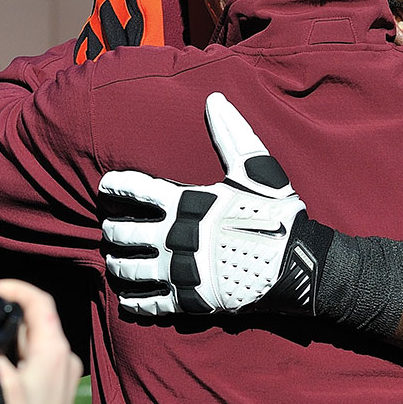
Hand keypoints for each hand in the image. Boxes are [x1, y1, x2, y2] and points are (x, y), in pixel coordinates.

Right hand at [0, 280, 82, 403]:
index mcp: (55, 351)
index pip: (39, 301)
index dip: (12, 288)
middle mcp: (64, 359)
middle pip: (34, 321)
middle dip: (1, 316)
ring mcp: (60, 376)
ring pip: (31, 341)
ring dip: (4, 338)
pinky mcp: (52, 391)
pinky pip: (32, 360)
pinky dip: (11, 356)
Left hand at [99, 92, 315, 316]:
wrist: (296, 263)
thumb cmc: (276, 213)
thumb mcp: (257, 169)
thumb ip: (232, 134)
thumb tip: (214, 99)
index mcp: (186, 202)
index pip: (135, 189)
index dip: (115, 187)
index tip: (106, 187)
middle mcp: (175, 237)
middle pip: (123, 232)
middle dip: (113, 229)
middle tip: (112, 229)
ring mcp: (179, 271)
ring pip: (128, 269)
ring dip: (116, 263)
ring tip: (115, 260)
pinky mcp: (188, 301)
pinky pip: (147, 303)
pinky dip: (132, 301)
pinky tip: (126, 297)